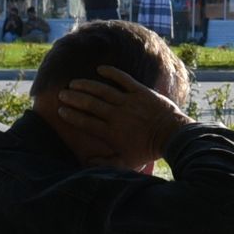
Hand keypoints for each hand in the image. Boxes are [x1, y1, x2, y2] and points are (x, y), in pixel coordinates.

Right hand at [41, 69, 188, 169]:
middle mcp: (117, 115)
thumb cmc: (149, 150)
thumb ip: (106, 164)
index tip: (60, 110)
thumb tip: (87, 162)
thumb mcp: (126, 163)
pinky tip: (100, 69)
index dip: (71, 115)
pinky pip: (124, 79)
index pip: (85, 122)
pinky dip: (112, 73)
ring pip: (102, 90)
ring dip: (87, 85)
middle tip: (62, 94)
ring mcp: (129, 102)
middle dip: (74, 98)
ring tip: (74, 83)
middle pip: (90, 104)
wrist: (173, 136)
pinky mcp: (141, 92)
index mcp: (111, 133)